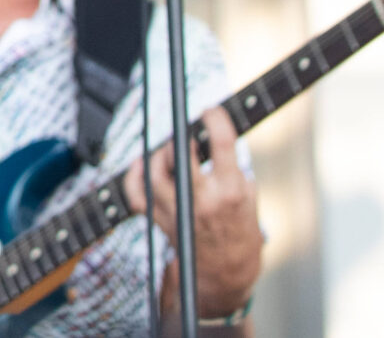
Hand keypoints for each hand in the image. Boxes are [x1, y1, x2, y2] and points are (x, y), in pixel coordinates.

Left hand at [125, 106, 261, 317]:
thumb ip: (232, 168)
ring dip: (158, 154)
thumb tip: (212, 136)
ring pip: (154, 171)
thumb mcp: (250, 197)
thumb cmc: (240, 231)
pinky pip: (135, 194)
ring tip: (169, 150)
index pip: (221, 144)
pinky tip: (140, 164)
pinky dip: (133, 176)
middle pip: (179, 155)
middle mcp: (201, 200)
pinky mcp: (160, 220)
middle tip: (186, 133)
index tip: (210, 110)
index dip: (214, 120)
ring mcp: (177, 211)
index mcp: (230, 192)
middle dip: (181, 137)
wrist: (224, 272)